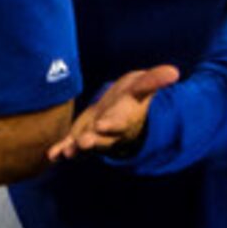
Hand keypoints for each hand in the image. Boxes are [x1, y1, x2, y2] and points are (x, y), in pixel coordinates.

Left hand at [47, 65, 179, 162]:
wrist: (122, 112)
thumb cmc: (132, 98)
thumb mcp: (142, 86)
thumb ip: (154, 80)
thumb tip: (175, 72)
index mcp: (125, 119)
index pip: (119, 123)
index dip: (112, 125)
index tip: (103, 125)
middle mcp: (111, 134)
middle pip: (103, 140)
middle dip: (93, 142)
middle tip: (83, 143)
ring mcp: (96, 138)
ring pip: (87, 146)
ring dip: (76, 149)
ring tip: (66, 153)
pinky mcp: (81, 138)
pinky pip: (71, 146)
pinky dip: (62, 150)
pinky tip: (52, 155)